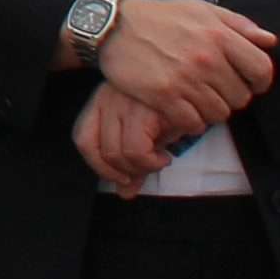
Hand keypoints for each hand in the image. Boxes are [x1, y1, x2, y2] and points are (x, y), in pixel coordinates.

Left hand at [73, 80, 183, 194]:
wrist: (196, 85)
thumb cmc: (168, 108)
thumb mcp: (146, 131)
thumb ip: (132, 161)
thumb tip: (125, 193)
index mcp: (101, 101)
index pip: (83, 139)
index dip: (98, 166)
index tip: (120, 178)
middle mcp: (108, 99)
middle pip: (102, 151)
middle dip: (125, 173)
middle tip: (145, 170)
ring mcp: (125, 102)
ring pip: (119, 154)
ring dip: (141, 168)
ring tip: (159, 161)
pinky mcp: (145, 109)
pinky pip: (137, 150)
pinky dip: (152, 163)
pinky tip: (164, 157)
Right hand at [91, 0, 275, 125]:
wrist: (112, 26)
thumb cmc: (159, 17)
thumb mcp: (200, 10)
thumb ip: (238, 24)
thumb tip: (270, 41)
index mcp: (219, 35)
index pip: (261, 69)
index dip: (259, 82)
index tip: (248, 83)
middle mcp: (206, 58)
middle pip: (240, 97)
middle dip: (230, 96)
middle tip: (213, 90)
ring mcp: (186, 79)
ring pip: (219, 113)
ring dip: (210, 110)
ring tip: (196, 99)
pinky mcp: (164, 97)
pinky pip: (194, 123)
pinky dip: (191, 121)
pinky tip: (181, 108)